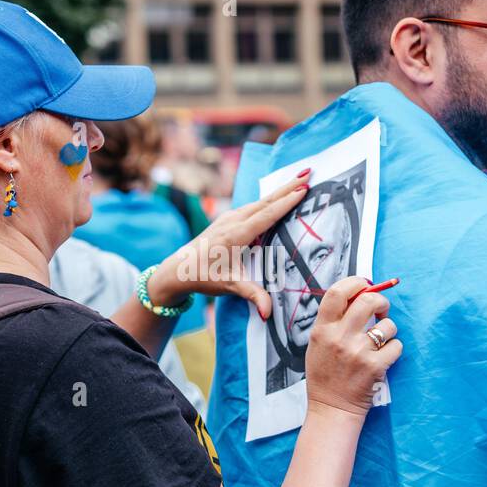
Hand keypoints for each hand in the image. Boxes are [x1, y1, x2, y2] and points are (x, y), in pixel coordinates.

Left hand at [145, 168, 311, 319]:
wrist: (177, 269)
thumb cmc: (203, 277)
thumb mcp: (229, 286)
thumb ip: (252, 296)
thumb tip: (268, 314)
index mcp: (236, 235)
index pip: (266, 215)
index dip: (286, 203)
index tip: (303, 189)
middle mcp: (233, 222)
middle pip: (266, 201)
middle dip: (288, 186)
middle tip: (308, 172)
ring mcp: (229, 218)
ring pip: (259, 201)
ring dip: (280, 190)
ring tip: (299, 179)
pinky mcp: (226, 220)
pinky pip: (252, 206)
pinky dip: (268, 199)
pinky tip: (277, 196)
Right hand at [303, 276, 402, 417]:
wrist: (331, 409)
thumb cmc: (326, 376)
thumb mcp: (318, 344)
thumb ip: (333, 321)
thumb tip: (357, 295)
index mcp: (322, 330)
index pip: (337, 292)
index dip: (355, 283)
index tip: (365, 285)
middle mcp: (338, 338)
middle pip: (367, 300)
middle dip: (380, 301)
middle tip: (381, 310)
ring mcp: (357, 352)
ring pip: (387, 324)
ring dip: (388, 329)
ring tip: (380, 341)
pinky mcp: (374, 367)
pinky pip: (396, 345)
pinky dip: (394, 349)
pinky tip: (383, 358)